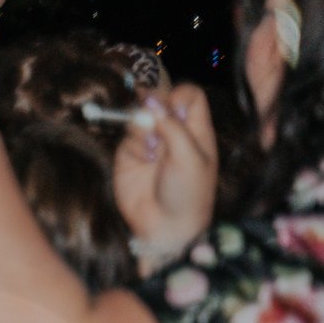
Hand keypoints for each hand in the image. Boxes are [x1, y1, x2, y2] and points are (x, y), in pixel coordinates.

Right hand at [113, 84, 219, 269]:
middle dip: (154, 106)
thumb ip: (173, 127)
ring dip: (143, 129)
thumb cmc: (189, 193)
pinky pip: (127, 137)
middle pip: (160, 101)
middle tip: (153, 119)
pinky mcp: (129, 156)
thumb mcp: (189, 157)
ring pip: (139, 117)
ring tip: (152, 152)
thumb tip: (152, 101)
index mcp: (196, 130)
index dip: (178, 95)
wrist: (165, 227)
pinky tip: (143, 160)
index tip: (171, 108)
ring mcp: (151, 143)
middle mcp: (173, 133)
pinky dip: (133, 144)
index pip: (189, 96)